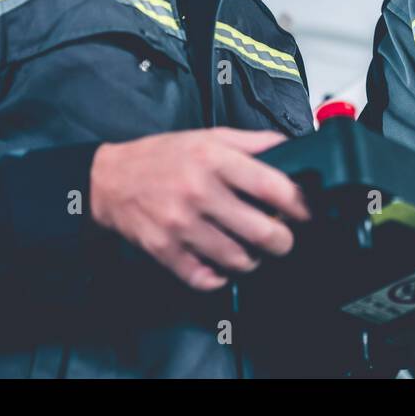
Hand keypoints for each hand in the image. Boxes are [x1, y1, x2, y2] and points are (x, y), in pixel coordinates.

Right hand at [89, 127, 309, 290]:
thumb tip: (290, 147)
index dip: (298, 204)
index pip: (272, 186)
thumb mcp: (208, 136)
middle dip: (282, 241)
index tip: (305, 212)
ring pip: (238, 260)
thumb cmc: (163, 156)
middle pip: (261, 232)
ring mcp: (181, 225)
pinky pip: (205, 279)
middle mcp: (200, 192)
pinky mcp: (165, 250)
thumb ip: (251, 142)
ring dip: (253, 261)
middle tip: (283, 239)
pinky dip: (220, 278)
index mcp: (215, 159)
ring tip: (252, 251)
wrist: (108, 179)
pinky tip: (222, 266)